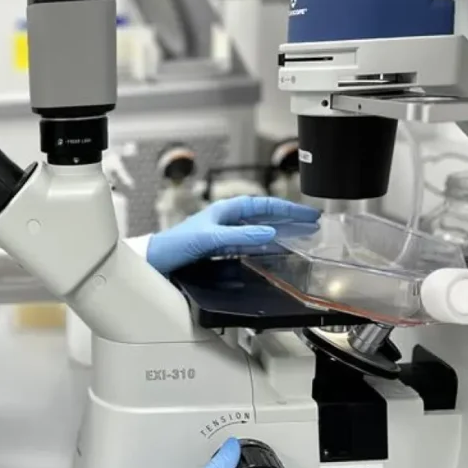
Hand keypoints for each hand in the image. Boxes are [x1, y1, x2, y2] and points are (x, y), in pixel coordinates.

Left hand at [146, 196, 320, 274]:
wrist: (155, 262)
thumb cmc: (174, 244)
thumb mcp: (209, 239)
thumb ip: (239, 236)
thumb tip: (268, 233)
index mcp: (225, 210)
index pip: (264, 205)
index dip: (288, 209)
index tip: (308, 214)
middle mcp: (226, 220)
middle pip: (265, 216)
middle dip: (290, 219)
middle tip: (313, 223)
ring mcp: (224, 234)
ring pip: (259, 230)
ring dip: (281, 232)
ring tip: (302, 236)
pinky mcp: (220, 250)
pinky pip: (250, 245)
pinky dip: (266, 246)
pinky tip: (276, 251)